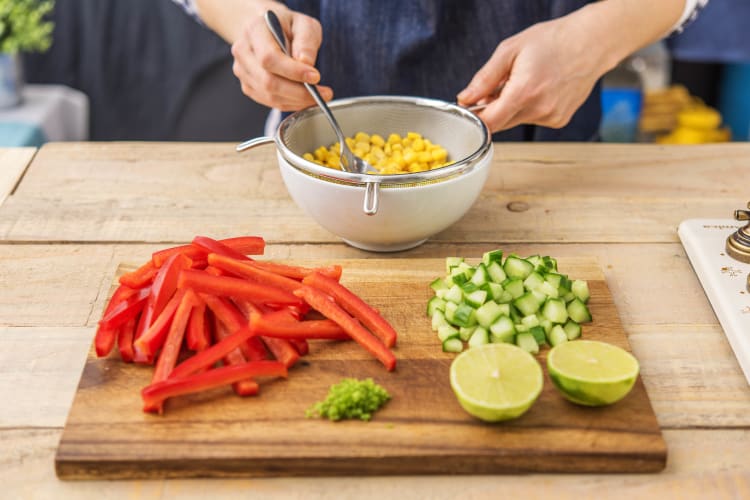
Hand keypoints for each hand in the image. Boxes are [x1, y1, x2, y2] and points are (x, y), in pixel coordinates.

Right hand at [229, 4, 332, 110]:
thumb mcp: (303, 24)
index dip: (293, 71)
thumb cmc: (287, 26)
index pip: (269, 58)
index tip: (316, 77)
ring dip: (297, 101)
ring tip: (318, 96)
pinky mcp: (248, 86)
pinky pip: (270, 102)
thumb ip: (306, 41)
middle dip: (299, 92)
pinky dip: (291, 103)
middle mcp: (243, 52)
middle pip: (268, 82)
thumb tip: (306, 64)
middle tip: (324, 94)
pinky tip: (304, 98)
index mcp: (254, 30)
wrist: (267, 30)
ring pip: (270, 96)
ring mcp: (243, 71)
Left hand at [457, 15, 609, 132]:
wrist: (591, 43)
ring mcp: (551, 117)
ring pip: (515, 121)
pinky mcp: (558, 120)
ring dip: (510, 108)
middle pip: (500, 124)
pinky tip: (538, 89)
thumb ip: (485, 78)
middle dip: (492, 109)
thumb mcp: (510, 50)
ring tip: (523, 82)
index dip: (474, 117)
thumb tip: (466, 98)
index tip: (469, 108)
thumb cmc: (553, 41)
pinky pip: (532, 120)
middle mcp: (539, 110)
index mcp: (524, 92)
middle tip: (497, 87)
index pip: (488, 123)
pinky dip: (527, 109)